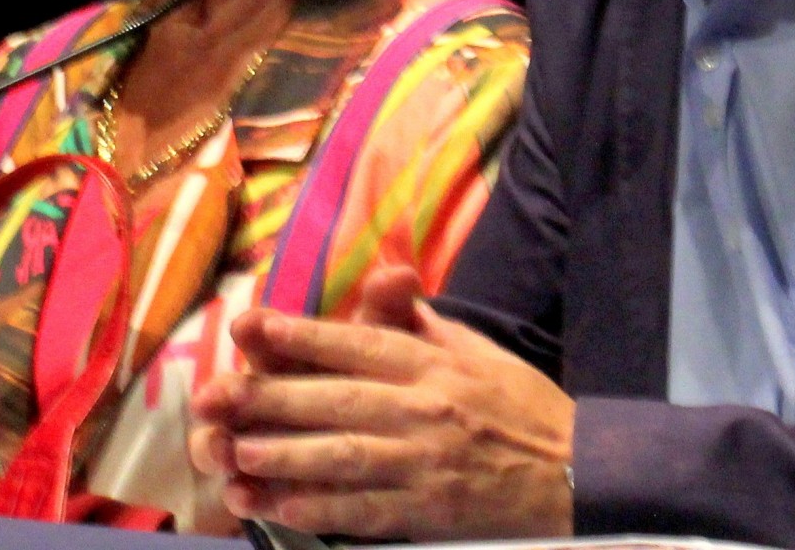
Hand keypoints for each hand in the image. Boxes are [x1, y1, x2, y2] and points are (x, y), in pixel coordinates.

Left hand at [189, 267, 574, 541]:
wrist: (579, 470)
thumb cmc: (522, 406)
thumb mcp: (478, 350)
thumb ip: (423, 323)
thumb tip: (385, 283)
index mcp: (434, 363)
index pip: (357, 344)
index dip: (299, 336)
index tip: (249, 327)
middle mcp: (425, 408)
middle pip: (335, 400)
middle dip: (269, 398)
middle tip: (215, 398)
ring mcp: (426, 463)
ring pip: (342, 457)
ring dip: (284, 456)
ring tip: (235, 455)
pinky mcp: (430, 511)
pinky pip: (367, 511)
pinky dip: (324, 510)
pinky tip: (283, 509)